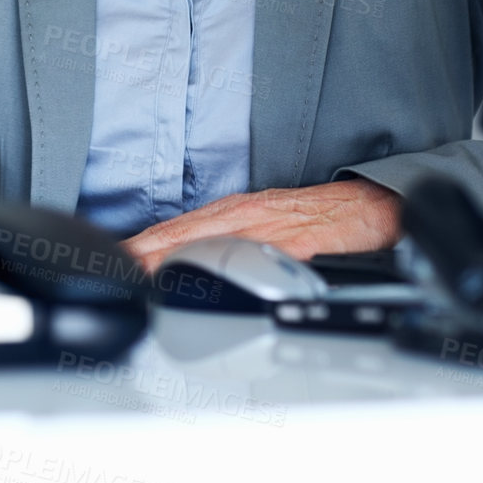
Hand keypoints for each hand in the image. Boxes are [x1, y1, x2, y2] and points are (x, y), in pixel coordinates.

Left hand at [122, 179, 402, 273]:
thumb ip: (233, 243)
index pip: (175, 230)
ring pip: (210, 240)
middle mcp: (244, 215)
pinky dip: (229, 263)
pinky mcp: (296, 240)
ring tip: (142, 276)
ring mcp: (268, 226)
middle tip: (112, 270)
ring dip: (172, 257)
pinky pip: (257, 253)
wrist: (371, 206)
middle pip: (182, 234)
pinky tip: (212, 275)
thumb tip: (195, 267)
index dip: (140, 246)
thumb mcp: (267, 227)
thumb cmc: (319, 218)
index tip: (110, 261)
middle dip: (143, 252)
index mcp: (233, 214)